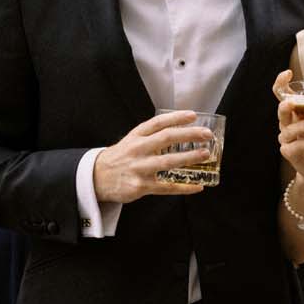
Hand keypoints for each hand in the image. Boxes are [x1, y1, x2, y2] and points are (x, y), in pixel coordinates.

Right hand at [93, 111, 213, 203]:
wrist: (96, 178)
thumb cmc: (120, 158)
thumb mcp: (131, 141)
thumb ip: (151, 136)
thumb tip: (182, 131)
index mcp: (136, 136)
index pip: (158, 122)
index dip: (177, 117)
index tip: (193, 115)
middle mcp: (138, 149)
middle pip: (167, 138)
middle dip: (189, 135)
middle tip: (207, 134)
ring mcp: (139, 168)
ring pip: (168, 161)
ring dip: (189, 157)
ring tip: (205, 154)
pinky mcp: (141, 186)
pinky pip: (167, 187)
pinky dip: (184, 187)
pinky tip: (198, 186)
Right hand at [273, 70, 303, 189]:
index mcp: (294, 112)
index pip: (281, 94)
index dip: (281, 83)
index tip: (287, 74)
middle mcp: (287, 124)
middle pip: (281, 111)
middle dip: (285, 105)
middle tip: (293, 102)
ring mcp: (286, 139)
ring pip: (288, 129)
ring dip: (301, 125)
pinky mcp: (290, 153)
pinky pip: (298, 146)